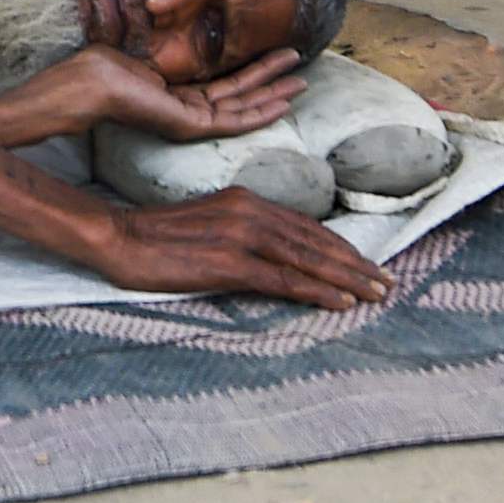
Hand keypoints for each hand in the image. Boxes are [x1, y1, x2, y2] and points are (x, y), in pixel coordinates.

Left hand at [36, 46, 305, 144]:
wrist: (93, 81)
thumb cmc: (110, 63)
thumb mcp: (149, 52)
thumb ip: (171, 48)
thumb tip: (177, 14)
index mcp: (179, 94)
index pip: (225, 87)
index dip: (253, 73)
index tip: (277, 57)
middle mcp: (189, 110)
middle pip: (242, 96)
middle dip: (272, 82)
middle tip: (303, 70)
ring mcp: (192, 121)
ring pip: (244, 107)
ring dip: (274, 94)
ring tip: (302, 82)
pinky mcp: (193, 126)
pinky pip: (235, 119)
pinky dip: (261, 111)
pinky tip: (282, 102)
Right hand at [92, 189, 392, 310]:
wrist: (117, 237)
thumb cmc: (154, 238)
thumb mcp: (205, 225)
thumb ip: (239, 234)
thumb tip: (267, 258)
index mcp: (244, 200)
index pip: (304, 225)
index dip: (339, 246)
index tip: (364, 262)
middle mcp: (249, 212)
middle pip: (315, 241)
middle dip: (355, 263)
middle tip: (386, 281)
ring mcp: (242, 236)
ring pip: (308, 260)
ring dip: (348, 279)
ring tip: (376, 293)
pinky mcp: (230, 263)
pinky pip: (284, 279)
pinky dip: (317, 291)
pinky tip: (341, 302)